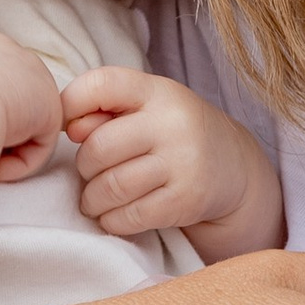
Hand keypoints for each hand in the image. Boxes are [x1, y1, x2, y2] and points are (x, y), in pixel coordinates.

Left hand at [59, 67, 283, 255]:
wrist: (233, 167)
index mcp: (158, 92)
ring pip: (111, 187)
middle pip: (99, 147)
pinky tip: (113, 215)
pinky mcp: (186, 201)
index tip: (71, 127)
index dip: (71, 104)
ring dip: (92, 200)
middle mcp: (172, 123)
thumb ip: (104, 110)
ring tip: (95, 200)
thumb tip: (70, 127)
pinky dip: (111, 220)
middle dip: (84, 167)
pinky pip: (130, 217)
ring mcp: (183, 163)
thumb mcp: (147, 108)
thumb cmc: (172, 134)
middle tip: (90, 174)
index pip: (102, 84)